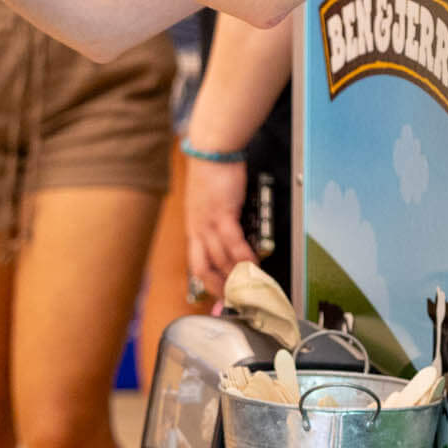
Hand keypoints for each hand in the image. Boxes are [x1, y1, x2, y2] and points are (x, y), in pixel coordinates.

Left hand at [183, 153, 255, 299]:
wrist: (211, 150)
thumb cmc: (212, 171)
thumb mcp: (208, 202)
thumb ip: (216, 221)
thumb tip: (231, 236)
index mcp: (194, 228)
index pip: (197, 264)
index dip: (208, 284)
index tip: (220, 295)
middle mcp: (198, 229)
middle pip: (203, 269)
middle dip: (220, 287)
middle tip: (235, 297)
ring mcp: (208, 222)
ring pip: (219, 259)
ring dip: (235, 274)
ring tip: (250, 283)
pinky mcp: (222, 212)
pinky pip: (232, 242)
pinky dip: (243, 255)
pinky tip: (253, 262)